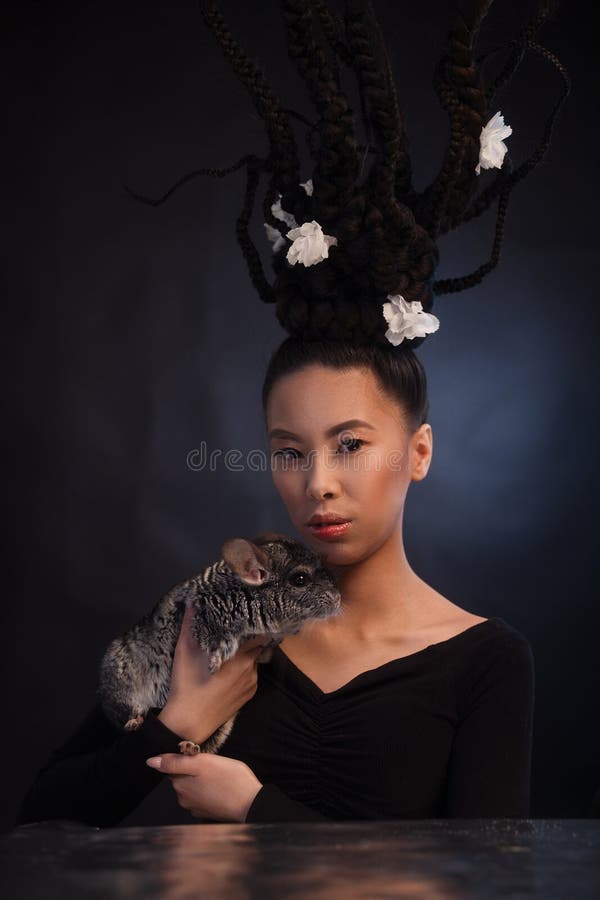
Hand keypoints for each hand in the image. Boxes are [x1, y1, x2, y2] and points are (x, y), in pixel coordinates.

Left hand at [145, 752, 262, 821]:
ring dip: (203, 779)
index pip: (174, 766)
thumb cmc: (229, 780)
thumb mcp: (202, 763)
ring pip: (194, 785)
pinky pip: (203, 795)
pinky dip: (210, 789)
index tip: (200, 756)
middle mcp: (183, 799)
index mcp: (180, 785)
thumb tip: (150, 762)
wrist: (251, 803)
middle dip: (195, 769)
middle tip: (213, 765)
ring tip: (220, 775)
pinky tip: (222, 786)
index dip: (187, 758)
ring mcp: (196, 807)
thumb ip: (174, 762)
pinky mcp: (207, 811)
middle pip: (183, 776)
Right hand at [157, 604, 265, 744]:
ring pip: (255, 660)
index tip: (250, 612)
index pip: (259, 632)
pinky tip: (231, 668)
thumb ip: (189, 624)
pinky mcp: (249, 695)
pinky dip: (245, 669)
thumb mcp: (184, 652)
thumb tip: (193, 600)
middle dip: (250, 636)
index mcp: (240, 656)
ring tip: (234, 647)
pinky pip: (252, 675)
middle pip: (258, 645)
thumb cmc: (186, 685)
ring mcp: (252, 683)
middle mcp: (251, 668)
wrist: (189, 723)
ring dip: (247, 653)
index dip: (256, 622)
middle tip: (239, 628)